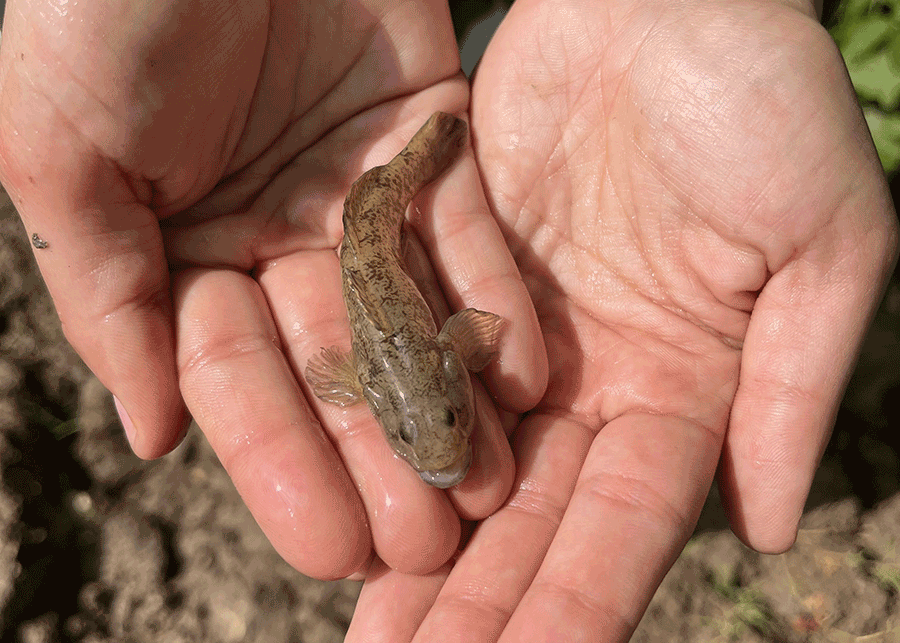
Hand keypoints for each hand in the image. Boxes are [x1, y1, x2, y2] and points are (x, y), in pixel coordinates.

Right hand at [0, 0, 546, 578]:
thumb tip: (150, 434)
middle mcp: (271, 235)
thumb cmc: (102, 4)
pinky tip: (522, 379)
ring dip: (445, 400)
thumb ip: (108, 293)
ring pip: (404, 315)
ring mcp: (354, 193)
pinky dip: (490, 303)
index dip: (279, 462)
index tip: (329, 546)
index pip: (234, 378)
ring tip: (490, 485)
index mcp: (180, 249)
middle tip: (425, 539)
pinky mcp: (426, 141)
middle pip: (331, 364)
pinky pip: (463, 235)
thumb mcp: (59, 150)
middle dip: (374, 452)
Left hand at [346, 0, 897, 639]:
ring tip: (374, 632)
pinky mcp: (458, 273)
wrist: (664, 0)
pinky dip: (380, 432)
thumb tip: (769, 532)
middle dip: (483, 602)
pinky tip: (339, 496)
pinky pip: (415, 365)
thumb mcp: (823, 243)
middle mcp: (595, 378)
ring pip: (461, 461)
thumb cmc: (766, 101)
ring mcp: (521, 332)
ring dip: (420, 546)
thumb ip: (792, 388)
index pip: (626, 519)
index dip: (582, 599)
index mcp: (686, 386)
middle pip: (531, 515)